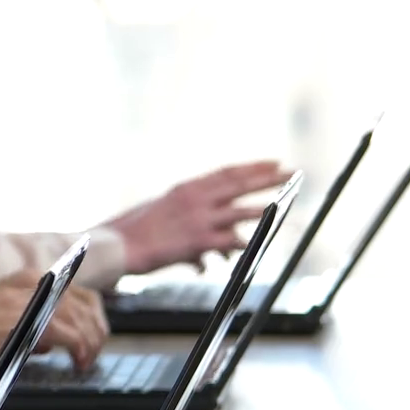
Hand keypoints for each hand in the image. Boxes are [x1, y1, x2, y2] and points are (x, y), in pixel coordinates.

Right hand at [0, 282, 108, 375]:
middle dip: (97, 330)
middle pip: (87, 303)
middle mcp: (31, 284)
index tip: (91, 337)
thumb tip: (48, 343)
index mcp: (23, 280)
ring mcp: (30, 301)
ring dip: (92, 343)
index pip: (75, 292)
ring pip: (84, 319)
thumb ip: (23, 322)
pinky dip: (81, 350)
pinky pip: (72, 335)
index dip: (90, 317)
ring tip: (85, 362)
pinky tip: (76, 362)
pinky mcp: (27, 322)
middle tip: (93, 353)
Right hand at [109, 160, 291, 273]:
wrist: (116, 245)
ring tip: (289, 204)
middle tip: (293, 172)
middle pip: (239, 185)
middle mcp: (194, 199)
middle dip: (269, 178)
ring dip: (268, 207)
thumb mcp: (161, 214)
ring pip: (242, 211)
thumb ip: (189, 220)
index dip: (252, 168)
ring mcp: (198, 219)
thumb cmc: (133, 231)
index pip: (226, 173)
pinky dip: (245, 245)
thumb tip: (207, 245)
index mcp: (185, 189)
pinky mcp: (198, 241)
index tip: (273, 163)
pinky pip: (231, 241)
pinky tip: (257, 246)